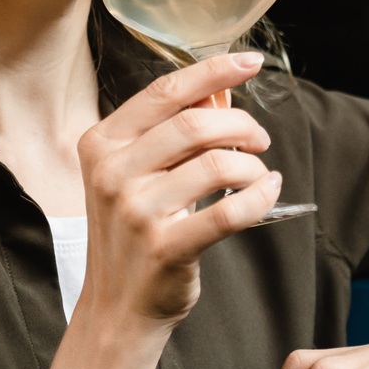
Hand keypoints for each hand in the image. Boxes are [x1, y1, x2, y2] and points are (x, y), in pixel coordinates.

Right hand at [75, 52, 282, 328]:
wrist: (117, 307)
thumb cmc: (134, 234)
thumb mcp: (138, 175)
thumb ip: (173, 129)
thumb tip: (219, 88)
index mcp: (102, 144)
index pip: (164, 91)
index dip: (212, 71)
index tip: (250, 62)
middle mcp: (112, 173)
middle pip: (195, 124)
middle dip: (241, 125)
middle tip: (260, 139)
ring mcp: (135, 212)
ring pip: (218, 164)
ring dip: (252, 166)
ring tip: (258, 175)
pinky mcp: (164, 247)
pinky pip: (230, 211)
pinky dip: (260, 197)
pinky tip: (267, 193)